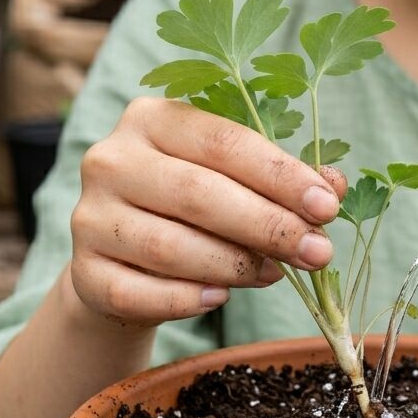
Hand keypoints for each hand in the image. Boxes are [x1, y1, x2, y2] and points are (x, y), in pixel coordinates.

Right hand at [69, 97, 345, 325]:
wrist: (126, 258)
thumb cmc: (196, 205)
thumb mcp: (238, 179)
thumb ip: (283, 179)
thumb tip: (334, 187)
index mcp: (153, 118)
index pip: (224, 141)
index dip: (280, 175)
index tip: (326, 207)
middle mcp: (112, 159)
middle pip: (198, 193)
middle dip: (268, 225)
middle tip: (317, 252)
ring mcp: (89, 216)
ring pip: (169, 246)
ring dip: (234, 265)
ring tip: (277, 274)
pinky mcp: (83, 272)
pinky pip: (137, 292)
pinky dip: (184, 299)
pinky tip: (220, 298)